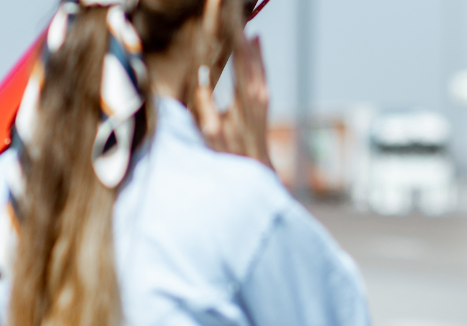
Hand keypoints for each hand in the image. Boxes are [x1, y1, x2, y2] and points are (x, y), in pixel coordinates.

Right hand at [195, 32, 271, 167]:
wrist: (256, 170)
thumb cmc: (231, 156)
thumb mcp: (212, 135)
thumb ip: (206, 109)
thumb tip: (201, 84)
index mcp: (244, 103)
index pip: (239, 64)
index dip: (235, 41)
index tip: (228, 23)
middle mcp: (257, 99)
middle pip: (251, 60)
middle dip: (243, 37)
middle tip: (235, 15)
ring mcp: (263, 102)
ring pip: (259, 66)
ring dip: (252, 46)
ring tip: (246, 26)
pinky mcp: (265, 105)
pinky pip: (262, 74)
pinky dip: (259, 57)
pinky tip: (257, 44)